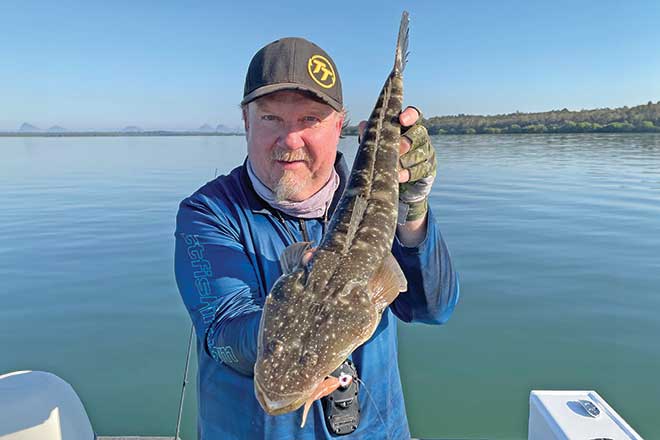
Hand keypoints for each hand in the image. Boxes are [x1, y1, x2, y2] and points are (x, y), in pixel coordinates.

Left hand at [358, 106, 435, 222]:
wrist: (396, 181)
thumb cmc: (385, 155)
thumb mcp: (375, 144)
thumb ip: (370, 135)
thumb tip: (363, 125)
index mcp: (407, 125)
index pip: (414, 114)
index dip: (410, 115)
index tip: (402, 120)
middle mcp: (420, 136)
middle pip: (420, 133)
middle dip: (408, 140)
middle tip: (399, 147)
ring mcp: (426, 151)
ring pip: (421, 152)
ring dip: (406, 160)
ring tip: (394, 166)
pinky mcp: (428, 168)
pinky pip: (421, 169)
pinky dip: (408, 173)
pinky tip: (399, 176)